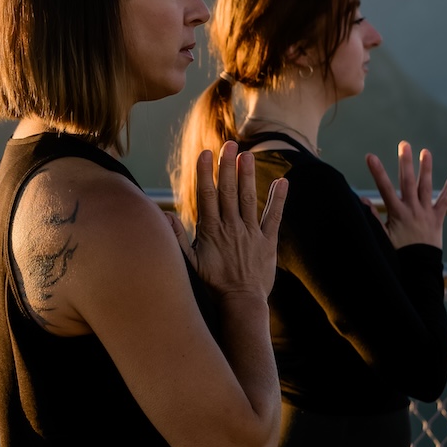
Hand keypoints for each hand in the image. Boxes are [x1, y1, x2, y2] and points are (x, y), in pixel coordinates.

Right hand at [187, 141, 286, 298]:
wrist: (241, 303)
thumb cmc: (213, 284)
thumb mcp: (190, 264)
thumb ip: (177, 239)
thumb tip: (164, 216)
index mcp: (211, 231)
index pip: (207, 195)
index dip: (206, 173)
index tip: (206, 153)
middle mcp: (231, 228)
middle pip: (228, 191)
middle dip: (228, 166)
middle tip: (229, 143)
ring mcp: (250, 233)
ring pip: (248, 199)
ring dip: (248, 176)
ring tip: (248, 154)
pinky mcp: (267, 241)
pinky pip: (273, 217)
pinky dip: (278, 199)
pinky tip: (282, 181)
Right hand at [368, 141, 446, 249]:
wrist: (419, 268)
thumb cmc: (398, 254)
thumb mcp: (383, 237)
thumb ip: (373, 218)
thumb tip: (362, 200)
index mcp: (397, 213)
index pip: (384, 189)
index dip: (377, 172)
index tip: (370, 156)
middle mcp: (412, 209)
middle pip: (408, 181)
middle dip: (405, 162)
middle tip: (404, 144)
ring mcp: (426, 213)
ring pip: (426, 187)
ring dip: (426, 168)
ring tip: (425, 151)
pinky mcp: (437, 218)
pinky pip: (446, 201)